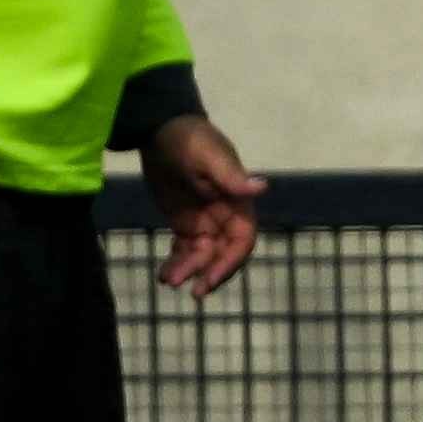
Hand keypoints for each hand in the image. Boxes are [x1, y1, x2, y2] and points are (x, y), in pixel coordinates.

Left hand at [139, 109, 260, 299]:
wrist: (160, 129)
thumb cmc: (188, 139)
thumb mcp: (208, 157)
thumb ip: (231, 176)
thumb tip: (262, 187)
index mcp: (236, 202)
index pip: (241, 240)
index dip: (230, 262)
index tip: (210, 279)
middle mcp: (224, 215)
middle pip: (223, 253)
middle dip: (209, 272)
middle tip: (191, 291)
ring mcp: (204, 219)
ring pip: (202, 255)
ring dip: (189, 270)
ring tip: (167, 280)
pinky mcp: (184, 221)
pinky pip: (185, 249)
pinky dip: (176, 263)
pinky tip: (163, 274)